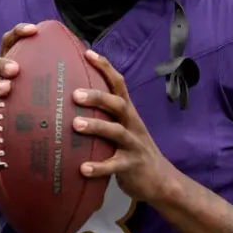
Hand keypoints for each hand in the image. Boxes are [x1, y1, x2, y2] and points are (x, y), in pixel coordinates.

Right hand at [0, 23, 37, 147]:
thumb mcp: (27, 87)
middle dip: (2, 63)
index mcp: (2, 64)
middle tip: (16, 69)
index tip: (34, 29)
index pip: (8, 42)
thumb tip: (80, 68)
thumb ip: (44, 77)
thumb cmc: (14, 102)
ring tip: (5, 90)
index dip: (18, 33)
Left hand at [72, 50, 176, 202]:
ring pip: (117, 132)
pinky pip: (115, 166)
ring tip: (76, 124)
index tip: (87, 53)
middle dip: (97, 97)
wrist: (161, 180)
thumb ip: (104, 116)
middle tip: (74, 94)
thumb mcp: (123, 128)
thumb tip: (71, 103)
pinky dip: (99, 167)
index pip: (119, 84)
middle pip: (118, 104)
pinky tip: (83, 168)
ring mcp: (134, 145)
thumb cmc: (132, 150)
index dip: (105, 68)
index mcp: (128, 113)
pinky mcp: (132, 166)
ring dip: (96, 127)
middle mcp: (132, 124)